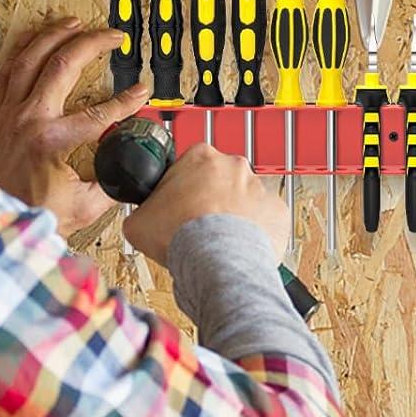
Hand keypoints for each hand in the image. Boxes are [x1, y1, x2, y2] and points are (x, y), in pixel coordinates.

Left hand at [0, 18, 148, 236]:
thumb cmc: (25, 214)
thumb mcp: (82, 207)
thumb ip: (110, 185)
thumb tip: (130, 170)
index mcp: (51, 141)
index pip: (99, 112)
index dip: (126, 100)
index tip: (141, 91)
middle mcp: (27, 119)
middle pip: (63, 65)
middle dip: (93, 44)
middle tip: (113, 36)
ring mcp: (8, 113)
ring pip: (30, 57)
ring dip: (55, 34)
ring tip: (75, 22)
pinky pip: (8, 70)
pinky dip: (22, 49)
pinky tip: (35, 38)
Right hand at [122, 142, 289, 266]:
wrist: (216, 259)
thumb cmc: (182, 235)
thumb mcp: (139, 220)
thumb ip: (143, 210)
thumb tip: (143, 216)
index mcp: (201, 157)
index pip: (189, 166)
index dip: (181, 188)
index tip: (179, 204)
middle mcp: (234, 166)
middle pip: (219, 180)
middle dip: (210, 199)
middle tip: (197, 224)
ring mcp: (259, 187)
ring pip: (243, 199)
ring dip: (232, 215)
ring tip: (217, 240)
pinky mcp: (276, 211)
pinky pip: (264, 219)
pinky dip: (255, 231)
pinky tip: (237, 245)